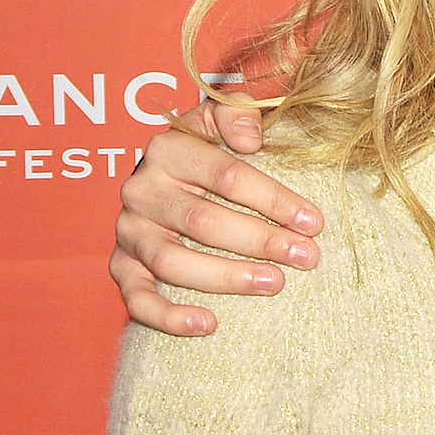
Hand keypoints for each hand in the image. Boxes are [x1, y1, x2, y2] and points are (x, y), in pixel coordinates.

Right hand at [109, 95, 323, 335]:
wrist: (168, 175)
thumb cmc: (210, 148)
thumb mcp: (224, 116)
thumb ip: (239, 110)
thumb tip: (250, 138)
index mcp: (168, 149)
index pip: (226, 175)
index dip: (273, 198)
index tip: (313, 221)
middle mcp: (142, 190)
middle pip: (203, 221)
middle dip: (261, 241)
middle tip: (306, 256)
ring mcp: (129, 231)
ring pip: (173, 261)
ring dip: (227, 277)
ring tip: (275, 283)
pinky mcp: (121, 266)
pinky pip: (136, 299)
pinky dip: (168, 316)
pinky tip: (209, 324)